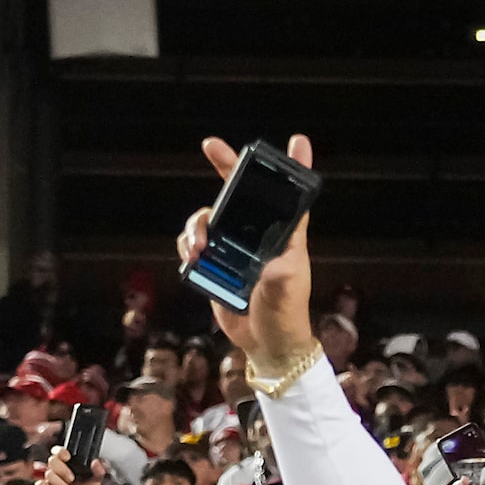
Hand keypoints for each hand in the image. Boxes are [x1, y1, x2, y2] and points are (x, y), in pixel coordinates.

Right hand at [181, 134, 317, 376]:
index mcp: (285, 236)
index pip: (289, 196)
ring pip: (209, 218)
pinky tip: (191, 258)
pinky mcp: (216, 264)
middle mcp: (258, 236)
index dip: (292, 167)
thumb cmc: (285, 314)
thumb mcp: (286, 291)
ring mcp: (235, 248)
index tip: (296, 140)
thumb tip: (270, 265)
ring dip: (196, 225)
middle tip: (210, 145)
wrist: (266, 344)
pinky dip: (187, 245)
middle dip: (223, 166)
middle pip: (239, 194)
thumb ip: (280, 275)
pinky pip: (194, 245)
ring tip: (196, 247)